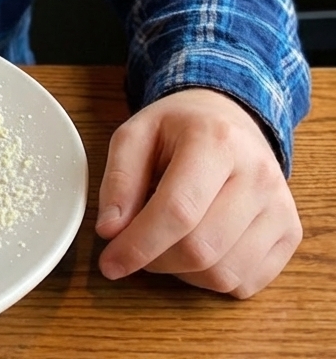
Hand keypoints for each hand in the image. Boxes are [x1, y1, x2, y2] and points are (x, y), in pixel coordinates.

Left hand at [95, 88, 301, 297]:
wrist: (229, 117)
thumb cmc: (177, 128)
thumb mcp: (135, 134)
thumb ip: (119, 180)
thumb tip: (111, 231)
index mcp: (216, 141)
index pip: (178, 210)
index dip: (139, 244)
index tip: (110, 263)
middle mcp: (257, 175)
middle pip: (200, 248)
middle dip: (155, 260)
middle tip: (133, 248)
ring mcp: (280, 207)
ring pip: (224, 273)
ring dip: (181, 272)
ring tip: (164, 241)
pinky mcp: (291, 233)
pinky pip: (246, 283)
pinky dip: (210, 279)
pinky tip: (195, 249)